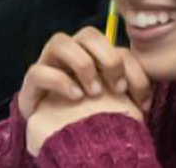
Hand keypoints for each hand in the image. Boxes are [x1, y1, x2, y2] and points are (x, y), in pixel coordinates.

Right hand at [18, 27, 151, 154]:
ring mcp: (48, 65)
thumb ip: (128, 96)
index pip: (115, 46)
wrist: (61, 141)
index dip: (131, 67)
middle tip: (116, 87)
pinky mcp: (30, 85)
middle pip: (88, 33)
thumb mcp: (116, 106)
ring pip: (59, 41)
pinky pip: (38, 70)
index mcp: (94, 57)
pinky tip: (76, 97)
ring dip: (82, 64)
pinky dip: (59, 81)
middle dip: (107, 57)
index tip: (140, 98)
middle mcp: (70, 55)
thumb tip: (145, 100)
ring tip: (94, 92)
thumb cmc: (91, 119)